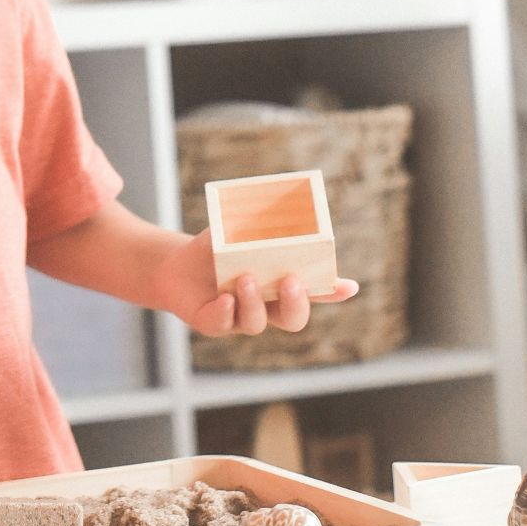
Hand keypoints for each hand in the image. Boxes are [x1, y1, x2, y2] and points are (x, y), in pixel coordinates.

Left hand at [150, 229, 357, 337]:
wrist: (177, 265)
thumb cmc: (217, 248)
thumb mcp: (238, 231)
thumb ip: (260, 223)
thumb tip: (280, 201)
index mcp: (280, 285)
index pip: (314, 292)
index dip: (332, 292)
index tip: (349, 286)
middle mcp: (266, 307)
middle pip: (293, 319)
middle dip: (296, 303)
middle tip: (290, 280)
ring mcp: (240, 318)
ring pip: (257, 323)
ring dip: (254, 302)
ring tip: (245, 277)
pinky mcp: (213, 323)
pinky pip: (223, 324)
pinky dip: (226, 312)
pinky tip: (225, 298)